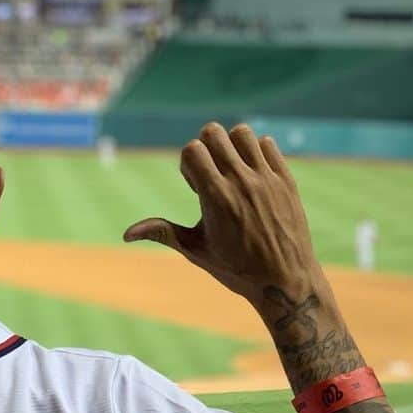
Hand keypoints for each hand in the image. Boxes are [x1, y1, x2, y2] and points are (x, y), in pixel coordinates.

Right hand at [123, 123, 320, 303]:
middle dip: (204, 149)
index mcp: (215, 197)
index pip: (192, 149)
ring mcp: (266, 177)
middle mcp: (241, 181)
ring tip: (231, 173)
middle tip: (211, 177)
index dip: (187, 164)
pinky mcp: (285, 178)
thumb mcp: (195, 250)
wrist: (283, 280)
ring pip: (242, 132)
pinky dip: (255, 153)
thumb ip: (162, 233)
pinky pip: (267, 144)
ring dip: (230, 146)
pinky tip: (251, 178)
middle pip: (214, 132)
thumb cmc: (235, 269)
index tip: (195, 188)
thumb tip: (126, 234)